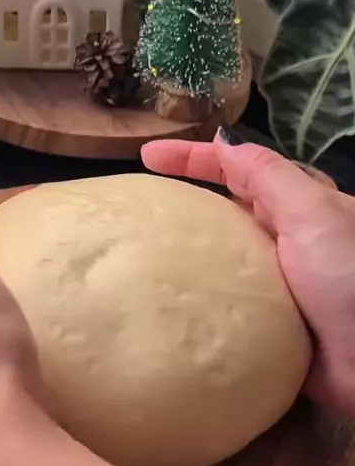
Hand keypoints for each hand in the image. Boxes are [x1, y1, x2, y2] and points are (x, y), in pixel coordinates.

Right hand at [142, 134, 354, 415]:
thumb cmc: (348, 278)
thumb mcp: (313, 214)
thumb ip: (268, 175)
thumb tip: (222, 140)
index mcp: (297, 206)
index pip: (238, 170)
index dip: (193, 158)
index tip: (146, 155)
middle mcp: (282, 241)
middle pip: (223, 211)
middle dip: (181, 203)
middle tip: (133, 208)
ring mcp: (271, 284)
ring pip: (216, 258)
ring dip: (182, 254)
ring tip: (135, 254)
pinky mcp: (263, 324)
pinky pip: (221, 304)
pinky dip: (194, 299)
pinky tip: (163, 303)